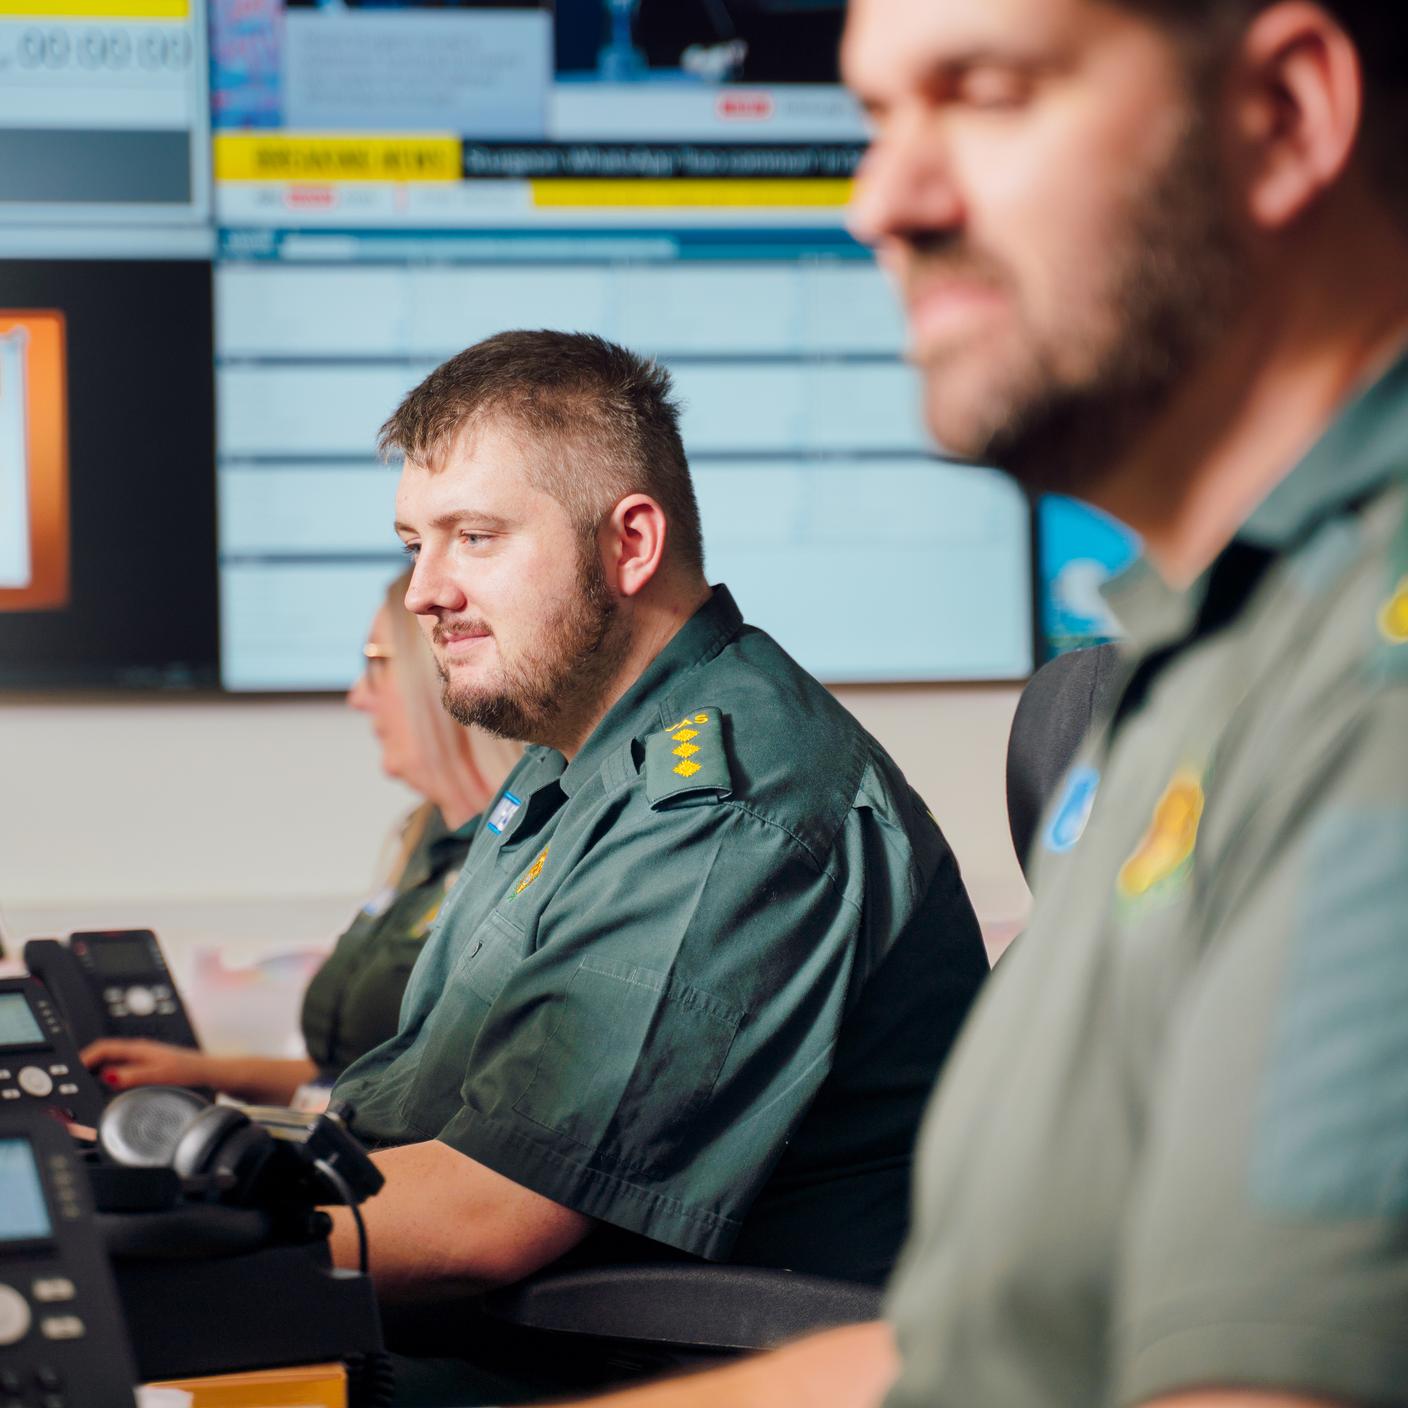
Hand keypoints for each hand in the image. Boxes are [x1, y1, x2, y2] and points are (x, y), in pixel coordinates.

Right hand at [80, 1037, 210, 1091]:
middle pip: (104, 1052)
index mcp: (139, 1048)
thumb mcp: (159, 1074)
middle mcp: (139, 1049)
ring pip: (111, 1059)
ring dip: (96, 1068)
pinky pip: (120, 1065)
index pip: (103, 1047)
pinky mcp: (146, 1064)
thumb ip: (134, 1075)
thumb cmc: (189, 1071)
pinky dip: (108, 1073)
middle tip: (73, 1080)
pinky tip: (106, 1085)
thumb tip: (108, 1076)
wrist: (208, 1072)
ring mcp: (142, 1056)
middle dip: (87, 1063)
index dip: (85, 1057)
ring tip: (84, 1083)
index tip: (72, 1071)